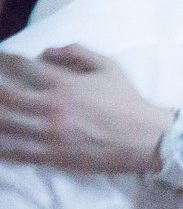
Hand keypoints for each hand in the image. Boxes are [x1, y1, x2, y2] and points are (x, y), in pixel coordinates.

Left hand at [0, 44, 169, 172]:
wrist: (142, 137)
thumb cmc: (125, 99)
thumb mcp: (107, 65)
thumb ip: (76, 52)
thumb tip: (46, 51)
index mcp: (65, 84)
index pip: (25, 67)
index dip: (6, 60)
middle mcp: (52, 109)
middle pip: (8, 97)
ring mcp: (49, 135)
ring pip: (7, 126)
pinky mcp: (51, 157)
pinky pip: (17, 153)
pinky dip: (1, 147)